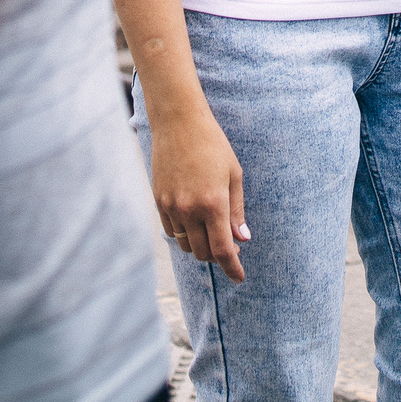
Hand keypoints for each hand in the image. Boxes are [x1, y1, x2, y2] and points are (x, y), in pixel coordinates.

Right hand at [149, 110, 248, 279]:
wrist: (179, 123)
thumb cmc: (213, 146)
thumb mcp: (234, 175)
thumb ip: (236, 210)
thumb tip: (242, 239)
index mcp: (213, 203)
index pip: (223, 250)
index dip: (233, 268)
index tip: (239, 278)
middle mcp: (190, 209)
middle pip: (203, 253)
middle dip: (218, 256)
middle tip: (230, 245)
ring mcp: (171, 207)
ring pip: (186, 245)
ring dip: (200, 246)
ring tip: (211, 231)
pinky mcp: (158, 201)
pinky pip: (172, 231)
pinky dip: (184, 233)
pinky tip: (193, 220)